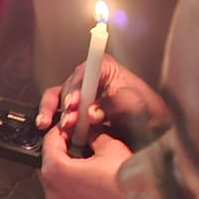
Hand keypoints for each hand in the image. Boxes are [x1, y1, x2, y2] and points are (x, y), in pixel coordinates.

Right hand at [38, 55, 170, 146]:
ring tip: (60, 128)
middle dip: (67, 105)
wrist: (153, 130)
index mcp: (105, 68)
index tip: (74, 104)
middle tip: (70, 122)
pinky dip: (49, 115)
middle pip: (70, 86)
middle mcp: (89, 76)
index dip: (77, 87)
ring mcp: (80, 92)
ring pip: (58, 96)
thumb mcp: (138, 107)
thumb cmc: (149, 114)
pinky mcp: (74, 107)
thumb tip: (91, 113)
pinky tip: (45, 124)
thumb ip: (115, 106)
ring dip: (56, 112)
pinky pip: (56, 107)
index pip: (85, 73)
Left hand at [38, 124, 135, 198]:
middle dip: (62, 148)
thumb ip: (95, 135)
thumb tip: (91, 132)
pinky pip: (67, 194)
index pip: (49, 141)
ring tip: (88, 158)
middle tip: (79, 139)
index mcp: (56, 171)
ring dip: (68, 167)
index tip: (71, 125)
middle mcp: (53, 191)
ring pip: (57, 179)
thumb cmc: (127, 188)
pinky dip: (74, 184)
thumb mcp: (111, 148)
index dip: (62, 129)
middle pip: (49, 160)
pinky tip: (93, 178)